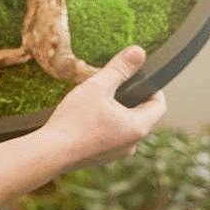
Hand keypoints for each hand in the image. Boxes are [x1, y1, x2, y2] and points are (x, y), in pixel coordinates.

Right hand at [41, 45, 166, 173]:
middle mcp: (132, 144)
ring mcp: (116, 154)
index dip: (153, 88)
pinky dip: (103, 125)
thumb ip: (120, 68)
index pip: (159, 105)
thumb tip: (138, 52)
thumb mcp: (98, 87)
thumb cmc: (74, 121)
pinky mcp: (100, 158)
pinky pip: (109, 137)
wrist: (50, 153)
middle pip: (141, 115)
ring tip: (95, 101)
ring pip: (124, 127)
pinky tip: (84, 118)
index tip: (138, 77)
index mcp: (138, 127)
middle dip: (130, 99)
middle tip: (112, 85)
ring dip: (115, 113)